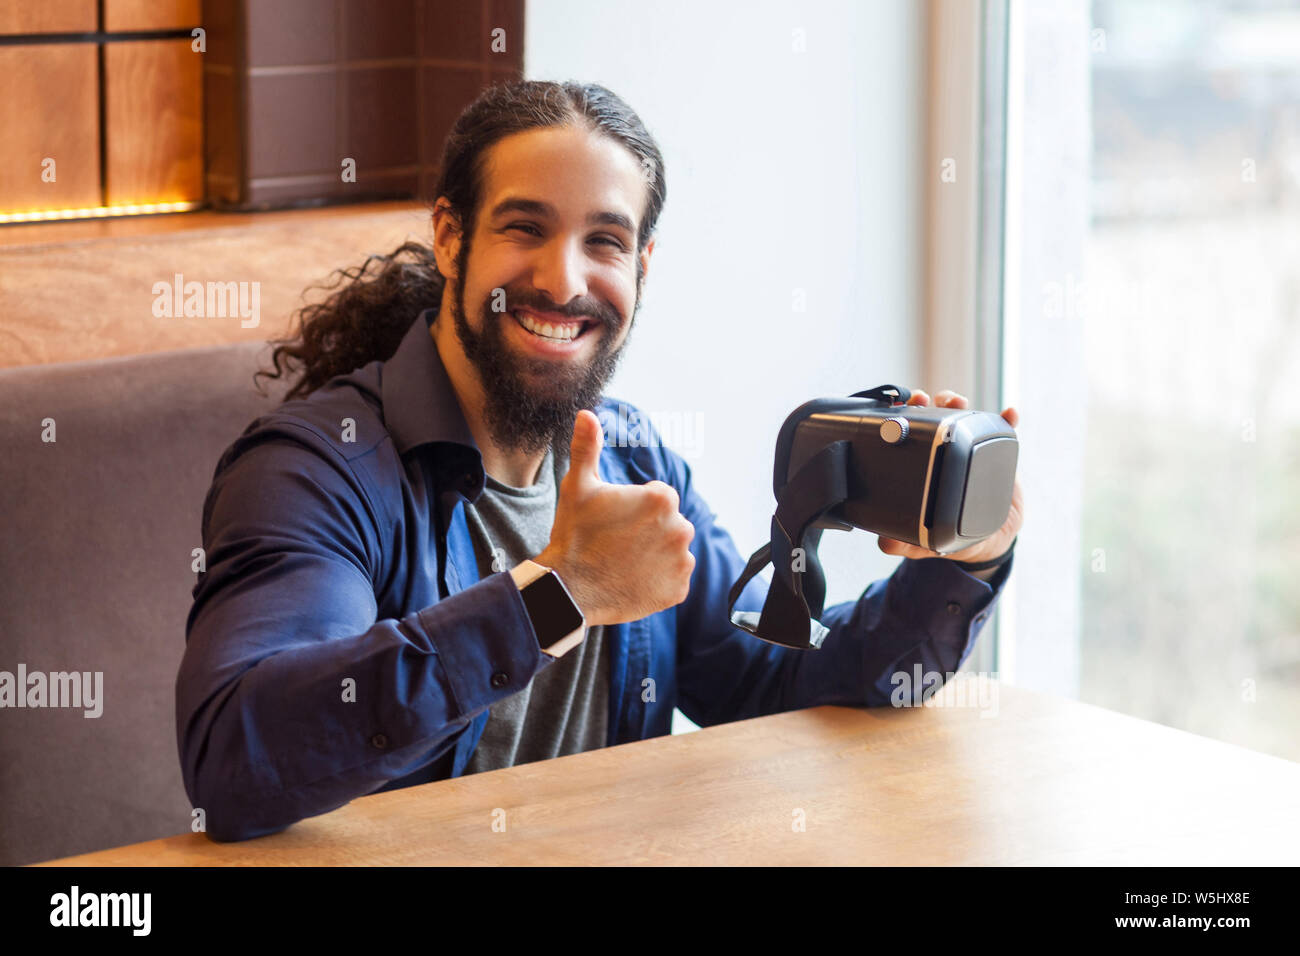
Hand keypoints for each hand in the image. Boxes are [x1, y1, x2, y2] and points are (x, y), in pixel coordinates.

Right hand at [536, 410, 696, 626]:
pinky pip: (673, 578)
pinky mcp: (679, 589)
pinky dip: (658, 579)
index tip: (613, 520)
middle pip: (667, 523)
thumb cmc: (574, 534)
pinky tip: (632, 580)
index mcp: (662, 498)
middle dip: (647, 530)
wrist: (570, 590)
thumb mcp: (578, 486)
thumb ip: (587, 447)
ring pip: (671, 550)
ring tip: (623, 562)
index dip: (633, 507)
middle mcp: (682, 527)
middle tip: (616, 543)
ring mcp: (682, 561)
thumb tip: (586, 413)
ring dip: (655, 554)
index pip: (657, 497)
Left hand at [876, 389, 1024, 564]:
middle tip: (922, 400)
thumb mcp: (924, 541)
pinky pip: (1004, 430)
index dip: (898, 420)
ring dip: (957, 402)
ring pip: (961, 416)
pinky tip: (1009, 412)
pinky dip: (1007, 419)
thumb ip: (905, 542)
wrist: (990, 541)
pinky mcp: (997, 454)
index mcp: (919, 465)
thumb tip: (885, 544)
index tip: (895, 409)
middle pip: (930, 417)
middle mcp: (941, 452)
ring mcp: (968, 450)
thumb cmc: (951, 535)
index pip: (905, 437)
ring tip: (958, 401)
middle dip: (925, 402)